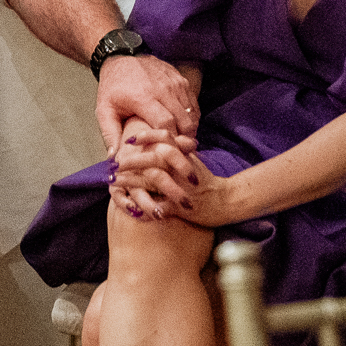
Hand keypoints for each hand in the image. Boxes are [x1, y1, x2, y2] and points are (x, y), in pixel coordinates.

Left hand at [96, 52, 198, 157]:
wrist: (121, 58)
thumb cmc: (113, 87)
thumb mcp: (104, 109)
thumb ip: (110, 134)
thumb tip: (115, 160)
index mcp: (143, 97)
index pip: (165, 125)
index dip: (169, 142)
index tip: (168, 155)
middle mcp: (163, 89)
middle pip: (184, 121)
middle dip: (183, 140)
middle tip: (179, 154)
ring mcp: (175, 83)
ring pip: (192, 114)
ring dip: (189, 131)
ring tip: (181, 143)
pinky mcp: (182, 80)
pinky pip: (194, 104)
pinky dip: (192, 118)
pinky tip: (183, 128)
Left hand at [110, 126, 234, 225]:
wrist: (230, 200)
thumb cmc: (208, 181)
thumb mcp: (192, 160)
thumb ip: (177, 149)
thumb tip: (159, 140)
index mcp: (185, 154)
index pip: (166, 136)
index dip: (146, 136)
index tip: (129, 140)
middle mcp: (184, 168)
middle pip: (156, 156)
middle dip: (132, 160)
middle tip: (115, 164)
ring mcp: (184, 187)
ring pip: (156, 179)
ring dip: (133, 181)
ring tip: (116, 183)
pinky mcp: (186, 208)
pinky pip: (163, 207)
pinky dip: (147, 209)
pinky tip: (132, 209)